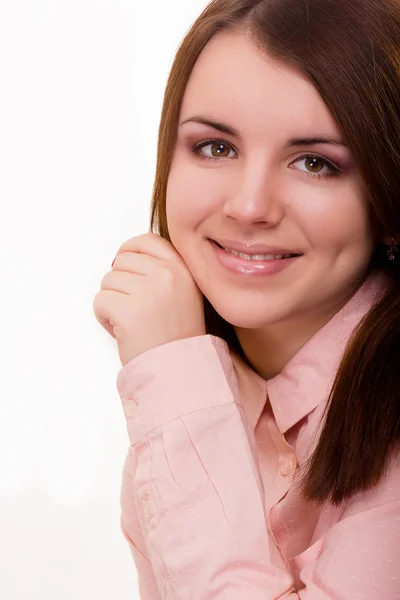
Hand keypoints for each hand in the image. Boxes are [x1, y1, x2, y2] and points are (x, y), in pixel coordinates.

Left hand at [93, 232, 206, 366]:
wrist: (179, 370)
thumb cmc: (176, 336)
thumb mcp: (184, 293)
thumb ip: (162, 271)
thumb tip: (120, 258)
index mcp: (183, 269)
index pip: (147, 241)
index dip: (129, 250)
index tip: (123, 265)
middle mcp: (168, 275)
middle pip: (122, 262)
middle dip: (120, 284)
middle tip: (134, 309)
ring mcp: (148, 292)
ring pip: (108, 281)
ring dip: (112, 301)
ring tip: (130, 322)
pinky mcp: (128, 310)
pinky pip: (100, 300)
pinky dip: (103, 317)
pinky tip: (120, 330)